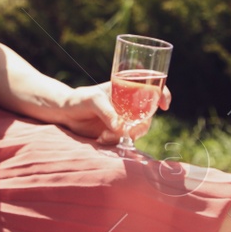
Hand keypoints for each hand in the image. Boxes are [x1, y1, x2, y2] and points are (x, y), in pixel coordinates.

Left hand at [50, 81, 171, 145]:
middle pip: (148, 115)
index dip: (162, 95)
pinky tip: (101, 138)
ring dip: (127, 135)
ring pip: (138, 130)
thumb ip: (106, 112)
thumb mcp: (92, 99)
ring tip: (107, 135)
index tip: (164, 105)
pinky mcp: (116, 133)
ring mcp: (124, 120)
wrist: (66, 114)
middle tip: (129, 130)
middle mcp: (129, 105)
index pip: (151, 90)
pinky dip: (116, 141)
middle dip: (143, 125)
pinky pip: (125, 140)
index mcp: (127, 90)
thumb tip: (120, 128)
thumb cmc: (80, 99)